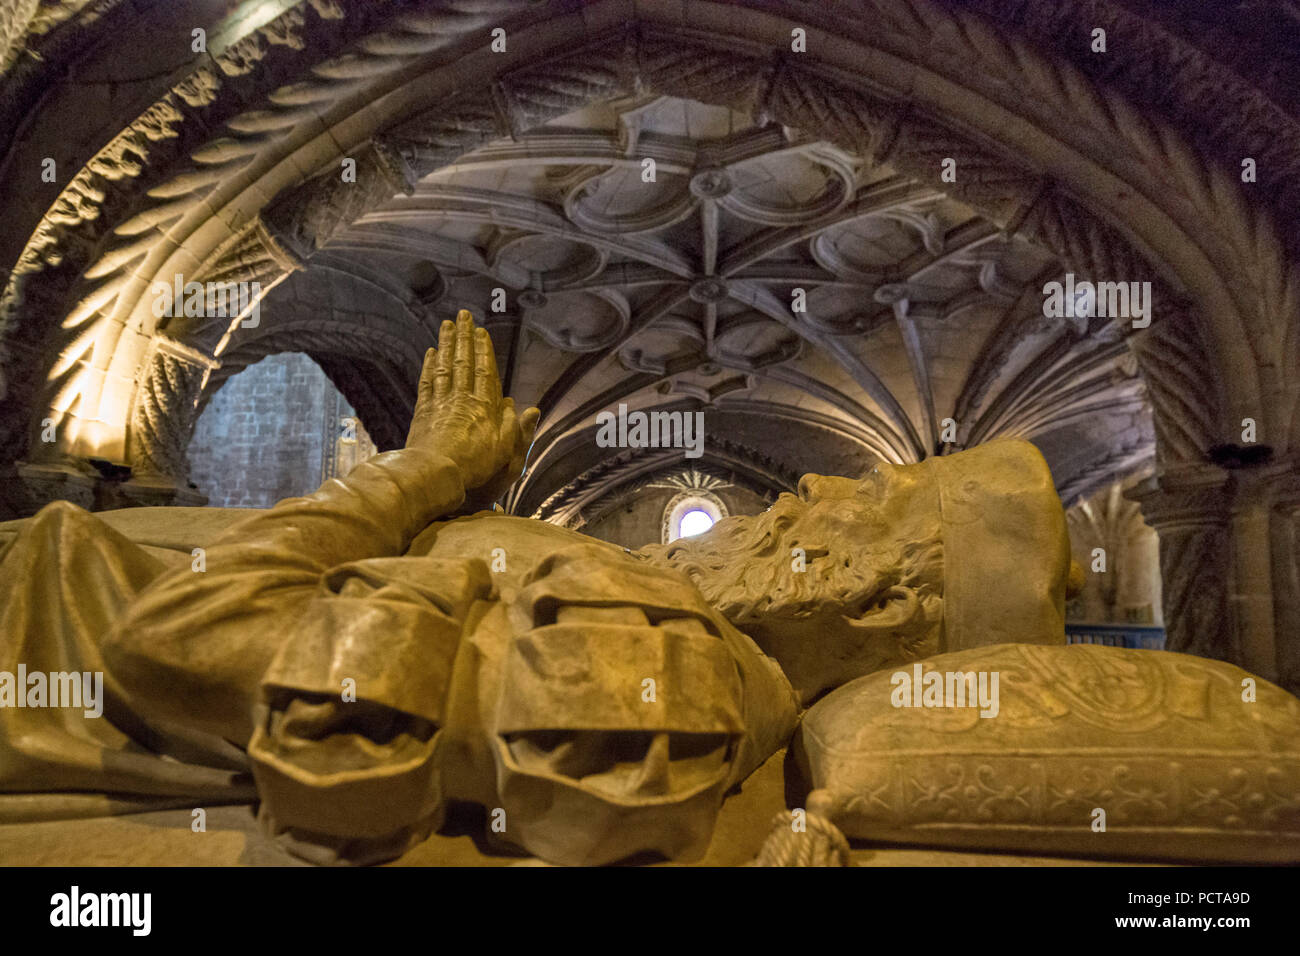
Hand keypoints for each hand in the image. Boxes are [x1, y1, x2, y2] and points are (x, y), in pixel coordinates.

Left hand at [406, 310, 539, 503]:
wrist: (435, 473)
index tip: (481, 331)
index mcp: (485, 406)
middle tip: (463, 315)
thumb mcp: (506, 450)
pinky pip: (427, 383)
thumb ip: (516, 427)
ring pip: (444, 366)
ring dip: (446, 344)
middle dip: (464, 337)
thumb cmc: (474, 465)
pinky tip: (430, 354)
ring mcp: (441, 403)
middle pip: (463, 361)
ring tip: (447, 325)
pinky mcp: (423, 412)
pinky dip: (429, 366)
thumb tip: (526, 408)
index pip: (485, 371)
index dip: (484, 349)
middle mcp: (462, 398)